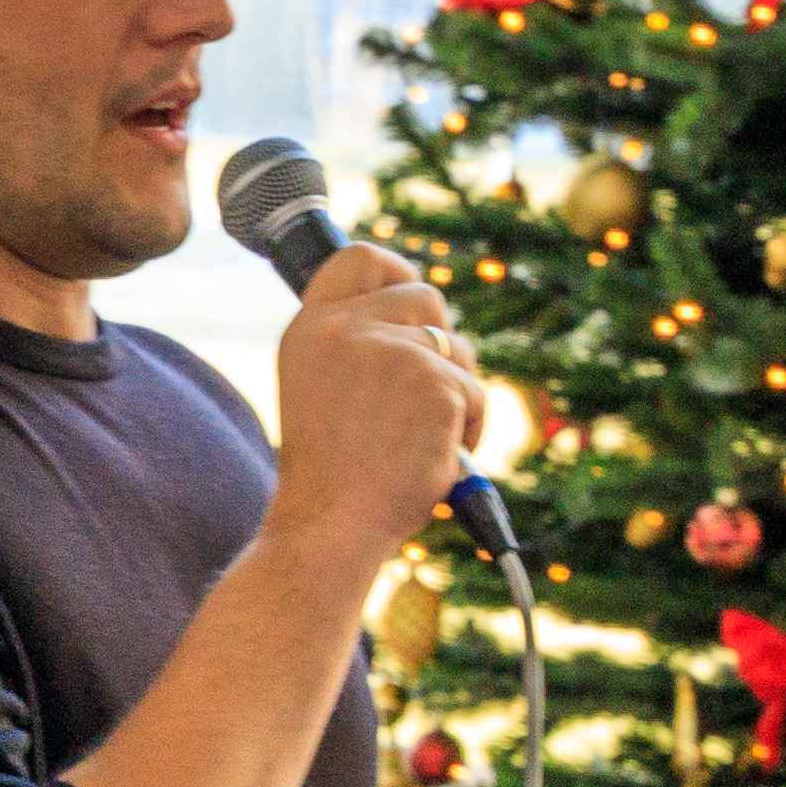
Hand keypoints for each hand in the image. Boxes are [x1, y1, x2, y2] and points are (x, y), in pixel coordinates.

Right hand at [268, 240, 482, 558]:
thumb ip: (354, 347)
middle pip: (427, 297)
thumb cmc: (329, 476)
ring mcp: (392, 351)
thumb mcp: (319, 391)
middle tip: (428, 393)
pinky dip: (470, 427)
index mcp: (310, 329)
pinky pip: (475, 392)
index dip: (396, 271)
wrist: (329, 527)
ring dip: (456, 392)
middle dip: (440, 341)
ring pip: (457, 348)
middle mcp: (346, 328)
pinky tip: (436, 457)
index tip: (411, 297)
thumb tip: (422, 322)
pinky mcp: (435, 383)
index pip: (361, 259)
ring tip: (423, 440)